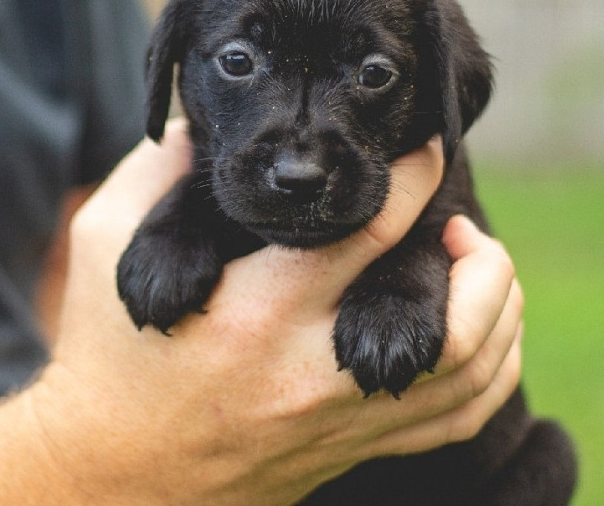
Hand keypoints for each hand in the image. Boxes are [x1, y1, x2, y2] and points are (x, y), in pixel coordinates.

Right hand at [25, 118, 520, 505]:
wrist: (113, 470)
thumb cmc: (108, 355)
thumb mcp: (106, 247)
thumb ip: (154, 177)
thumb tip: (196, 132)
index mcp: (255, 309)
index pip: (368, 231)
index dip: (412, 179)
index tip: (426, 149)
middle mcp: (310, 370)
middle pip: (447, 315)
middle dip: (478, 254)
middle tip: (460, 222)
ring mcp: (338, 420)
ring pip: (468, 372)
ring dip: (497, 309)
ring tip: (480, 267)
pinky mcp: (348, 448)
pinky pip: (453, 421)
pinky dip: (490, 372)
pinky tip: (481, 332)